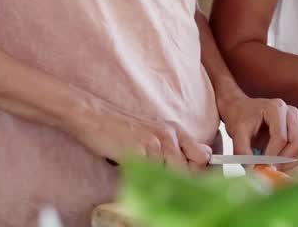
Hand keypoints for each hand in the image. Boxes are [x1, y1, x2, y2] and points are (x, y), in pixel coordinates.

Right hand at [71, 103, 210, 169]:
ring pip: (170, 175)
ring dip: (158, 182)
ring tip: (143, 174)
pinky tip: (133, 171)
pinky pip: (149, 176)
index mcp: (175, 131)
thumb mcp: (154, 134)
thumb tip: (198, 162)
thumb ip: (175, 148)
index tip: (188, 181)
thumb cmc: (123, 129)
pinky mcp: (138, 150)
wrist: (94, 117)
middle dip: (177, 182)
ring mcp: (154, 142)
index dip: (197, 172)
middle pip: (188, 171)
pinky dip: (142, 180)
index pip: (203, 157)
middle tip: (160, 181)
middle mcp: (169, 135)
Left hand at [219, 95, 297, 169]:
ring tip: (270, 166)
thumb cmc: (239, 117)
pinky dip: (290, 162)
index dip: (272, 155)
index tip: (261, 167)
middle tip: (267, 169)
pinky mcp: (297, 132)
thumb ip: (242, 150)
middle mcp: (290, 113)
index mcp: (276, 108)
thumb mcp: (236, 132)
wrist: (240, 110)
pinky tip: (275, 163)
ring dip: (288, 163)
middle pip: (297, 143)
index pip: (280, 137)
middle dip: (282, 160)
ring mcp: (296, 122)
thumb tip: (251, 170)